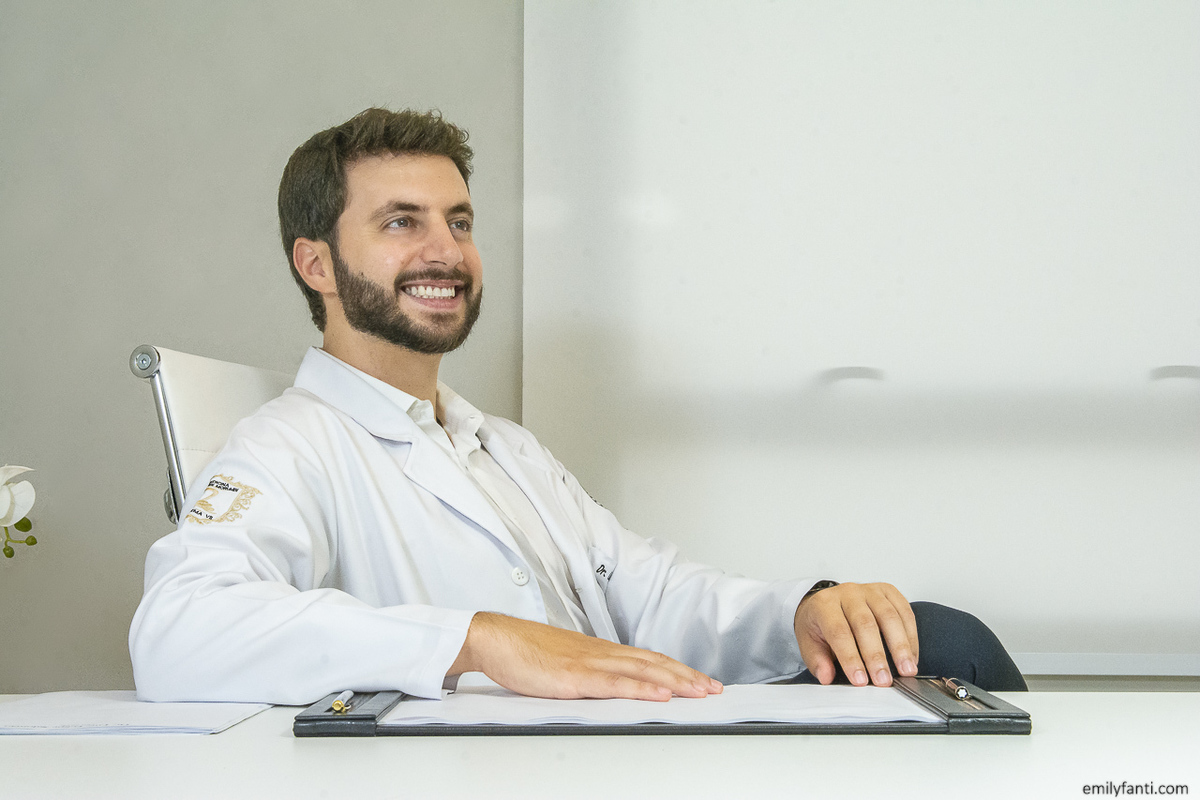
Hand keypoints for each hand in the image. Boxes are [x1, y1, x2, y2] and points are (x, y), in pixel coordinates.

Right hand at [449, 612, 722, 701]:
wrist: (496, 639)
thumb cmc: (525, 651)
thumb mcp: (565, 661)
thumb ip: (589, 671)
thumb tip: (610, 683)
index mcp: (600, 650)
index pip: (648, 659)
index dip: (677, 669)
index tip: (700, 679)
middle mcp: (601, 653)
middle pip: (653, 663)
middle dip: (687, 676)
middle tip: (714, 689)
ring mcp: (590, 663)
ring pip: (642, 671)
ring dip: (675, 681)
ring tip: (699, 691)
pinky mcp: (575, 677)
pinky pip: (614, 684)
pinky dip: (641, 688)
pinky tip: (660, 694)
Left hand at [793, 582, 917, 686]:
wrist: (827, 603)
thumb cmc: (821, 625)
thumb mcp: (809, 644)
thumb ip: (817, 661)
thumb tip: (827, 676)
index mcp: (824, 605)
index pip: (839, 631)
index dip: (851, 657)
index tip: (860, 680)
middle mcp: (847, 593)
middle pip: (865, 624)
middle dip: (876, 656)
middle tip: (884, 680)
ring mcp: (869, 590)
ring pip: (889, 616)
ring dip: (900, 646)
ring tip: (906, 670)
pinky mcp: (887, 591)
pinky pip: (905, 611)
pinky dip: (911, 636)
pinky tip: (912, 656)